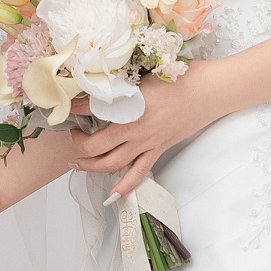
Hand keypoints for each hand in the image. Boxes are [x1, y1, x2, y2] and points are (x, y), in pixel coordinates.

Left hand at [69, 71, 216, 199]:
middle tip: (73, 136)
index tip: (63, 106)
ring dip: (90, 166)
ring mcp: (146, 144)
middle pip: (95, 145)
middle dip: (78, 143)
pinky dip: (124, 187)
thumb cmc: (179, 78)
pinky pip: (138, 174)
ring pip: (111, 164)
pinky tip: (111, 195)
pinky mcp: (157, 151)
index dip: (72, 108)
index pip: (90, 109)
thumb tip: (100, 84)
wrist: (208, 92)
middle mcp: (134, 129)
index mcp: (128, 106)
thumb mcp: (144, 75)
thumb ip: (121, 83)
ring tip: (77, 163)